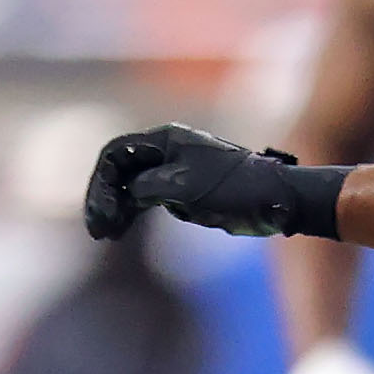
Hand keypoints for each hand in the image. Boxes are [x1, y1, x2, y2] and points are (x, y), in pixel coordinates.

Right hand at [84, 124, 346, 242]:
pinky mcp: (182, 191)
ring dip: (116, 208)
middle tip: (98, 230)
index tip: (102, 215)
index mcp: (165, 139)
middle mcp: (166, 150)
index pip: (117, 154)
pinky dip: (132, 213)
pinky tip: (121, 230)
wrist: (274, 200)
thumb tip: (127, 194)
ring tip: (107, 235)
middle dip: (105, 198)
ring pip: (131, 186)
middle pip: (120, 169)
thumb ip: (149, 187)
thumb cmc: (234, 189)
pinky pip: (146, 198)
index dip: (103, 184)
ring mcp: (173, 170)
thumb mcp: (185, 188)